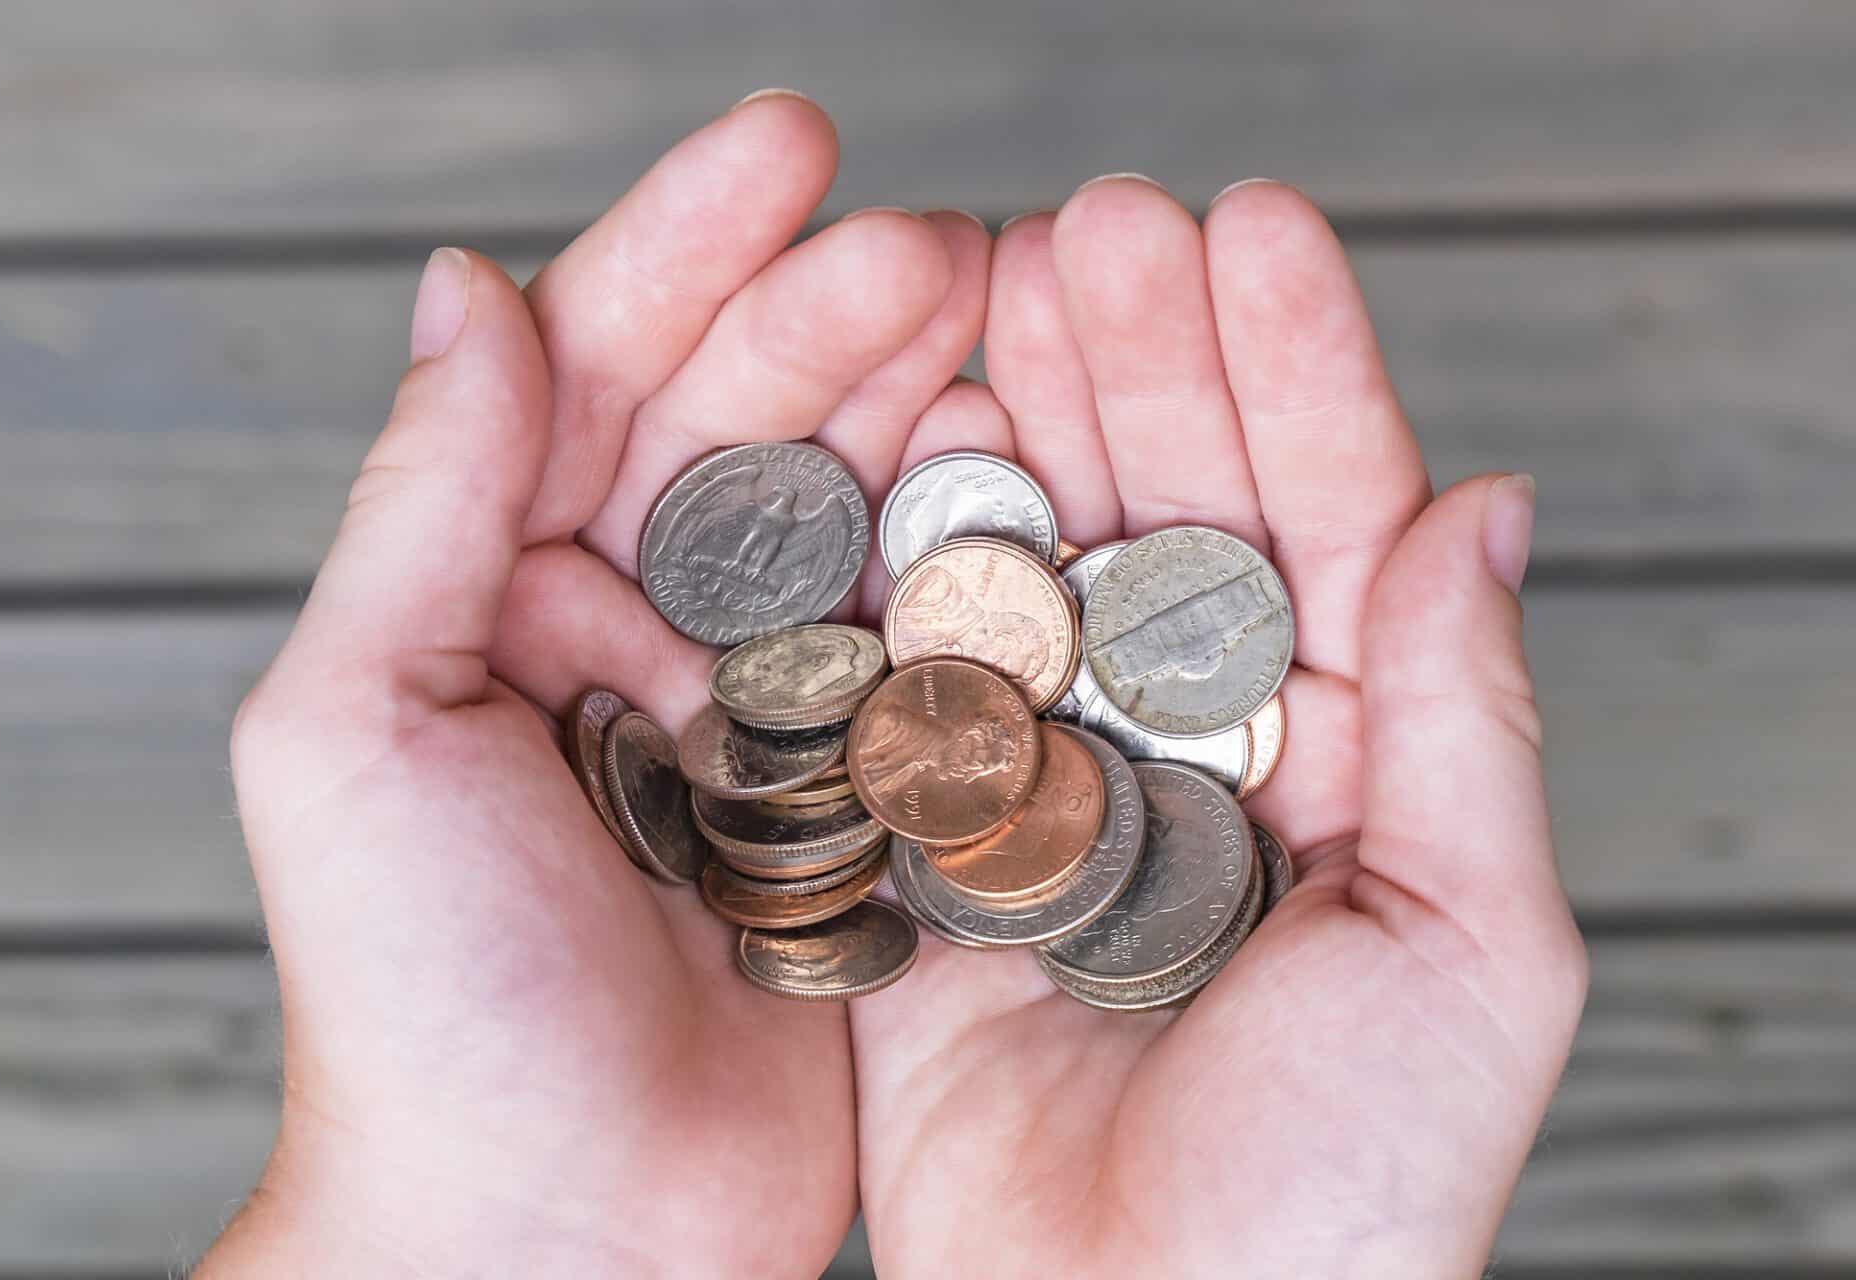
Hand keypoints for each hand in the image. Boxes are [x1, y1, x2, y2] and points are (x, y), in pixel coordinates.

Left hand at [204, 94, 991, 1276]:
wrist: (552, 1240)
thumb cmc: (423, 1010)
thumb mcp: (362, 724)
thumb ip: (426, 501)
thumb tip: (465, 283)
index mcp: (499, 594)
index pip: (595, 373)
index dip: (688, 249)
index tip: (792, 147)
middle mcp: (632, 634)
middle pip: (744, 423)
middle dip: (837, 315)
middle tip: (946, 241)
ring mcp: (759, 714)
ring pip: (851, 515)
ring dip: (921, 409)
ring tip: (1008, 316)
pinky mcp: (862, 801)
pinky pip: (926, 648)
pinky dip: (978, 562)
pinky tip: (1038, 478)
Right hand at [847, 178, 1587, 1277]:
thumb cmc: (1346, 1192)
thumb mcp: (1469, 950)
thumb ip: (1470, 721)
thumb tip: (1489, 502)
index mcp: (1350, 760)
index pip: (1334, 525)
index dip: (1296, 371)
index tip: (1248, 231)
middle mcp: (1201, 754)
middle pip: (1174, 516)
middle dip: (1140, 362)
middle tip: (1091, 222)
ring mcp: (1060, 788)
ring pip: (1040, 568)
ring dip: (1017, 423)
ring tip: (984, 282)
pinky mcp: (935, 845)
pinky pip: (919, 675)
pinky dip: (904, 559)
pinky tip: (893, 439)